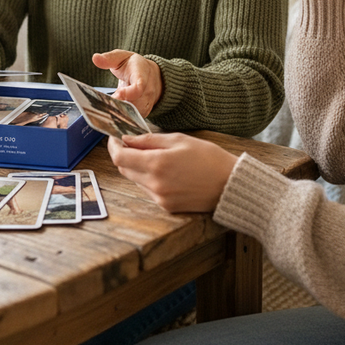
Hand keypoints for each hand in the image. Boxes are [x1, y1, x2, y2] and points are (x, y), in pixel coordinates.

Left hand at [92, 50, 162, 117]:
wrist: (152, 75)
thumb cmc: (133, 65)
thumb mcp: (121, 57)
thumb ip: (109, 58)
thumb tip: (95, 58)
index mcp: (142, 75)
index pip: (139, 87)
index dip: (128, 93)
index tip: (117, 95)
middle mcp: (147, 92)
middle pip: (135, 105)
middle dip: (119, 107)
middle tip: (104, 106)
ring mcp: (146, 104)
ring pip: (133, 114)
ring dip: (119, 114)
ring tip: (105, 111)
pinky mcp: (143, 113)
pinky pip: (133, 119)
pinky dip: (121, 119)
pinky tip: (110, 117)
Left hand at [107, 132, 237, 212]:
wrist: (230, 185)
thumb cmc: (209, 158)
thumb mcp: (179, 140)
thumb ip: (149, 140)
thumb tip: (127, 139)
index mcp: (157, 164)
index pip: (120, 158)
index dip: (114, 146)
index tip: (115, 138)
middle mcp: (155, 184)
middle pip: (125, 170)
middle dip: (125, 155)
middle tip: (132, 144)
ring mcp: (160, 198)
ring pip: (136, 180)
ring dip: (137, 167)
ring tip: (153, 156)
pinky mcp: (167, 206)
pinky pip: (148, 190)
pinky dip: (149, 179)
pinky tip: (165, 170)